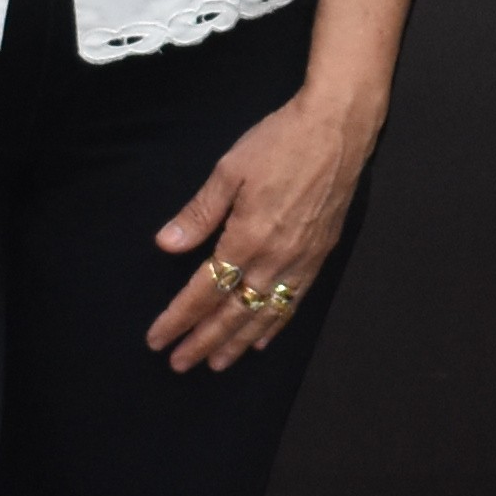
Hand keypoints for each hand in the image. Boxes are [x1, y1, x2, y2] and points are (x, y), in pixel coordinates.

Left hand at [149, 78, 378, 371]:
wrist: (337, 130)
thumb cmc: (280, 142)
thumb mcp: (229, 171)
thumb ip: (199, 213)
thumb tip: (167, 245)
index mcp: (246, 238)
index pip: (204, 290)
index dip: (179, 318)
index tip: (158, 339)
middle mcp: (274, 259)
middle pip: (232, 313)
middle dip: (203, 342)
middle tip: (179, 365)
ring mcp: (300, 261)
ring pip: (263, 315)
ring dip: (236, 343)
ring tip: (215, 364)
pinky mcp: (319, 256)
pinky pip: (293, 302)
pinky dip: (274, 325)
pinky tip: (260, 340)